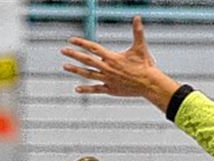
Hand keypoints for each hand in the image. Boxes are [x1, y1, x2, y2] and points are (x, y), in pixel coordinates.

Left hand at [61, 16, 179, 110]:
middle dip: (74, 54)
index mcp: (112, 58)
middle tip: (63, 50)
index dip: (81, 43)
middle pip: (87, 60)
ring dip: (76, 70)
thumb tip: (137, 17)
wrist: (150, 84)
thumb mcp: (140, 47)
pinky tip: (76, 89)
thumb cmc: (145, 66)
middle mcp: (108, 68)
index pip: (93, 48)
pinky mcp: (111, 90)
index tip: (71, 40)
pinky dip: (86, 89)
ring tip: (65, 66)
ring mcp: (108, 80)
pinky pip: (96, 89)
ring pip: (88, 74)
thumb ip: (137, 32)